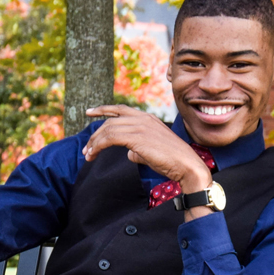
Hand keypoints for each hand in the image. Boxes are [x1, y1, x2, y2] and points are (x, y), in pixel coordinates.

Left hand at [83, 105, 212, 193]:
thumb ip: (138, 150)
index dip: (103, 109)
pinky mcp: (137, 137)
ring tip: (88, 155)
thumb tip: (129, 154)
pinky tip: (94, 154)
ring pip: (108, 129)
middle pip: (110, 120)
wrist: (186, 165)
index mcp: (147, 118)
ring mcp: (140, 126)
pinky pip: (110, 138)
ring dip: (94, 143)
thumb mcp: (152, 151)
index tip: (90, 111)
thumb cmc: (171, 161)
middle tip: (86, 149)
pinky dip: (99, 146)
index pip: (121, 109)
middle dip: (95, 134)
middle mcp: (143, 118)